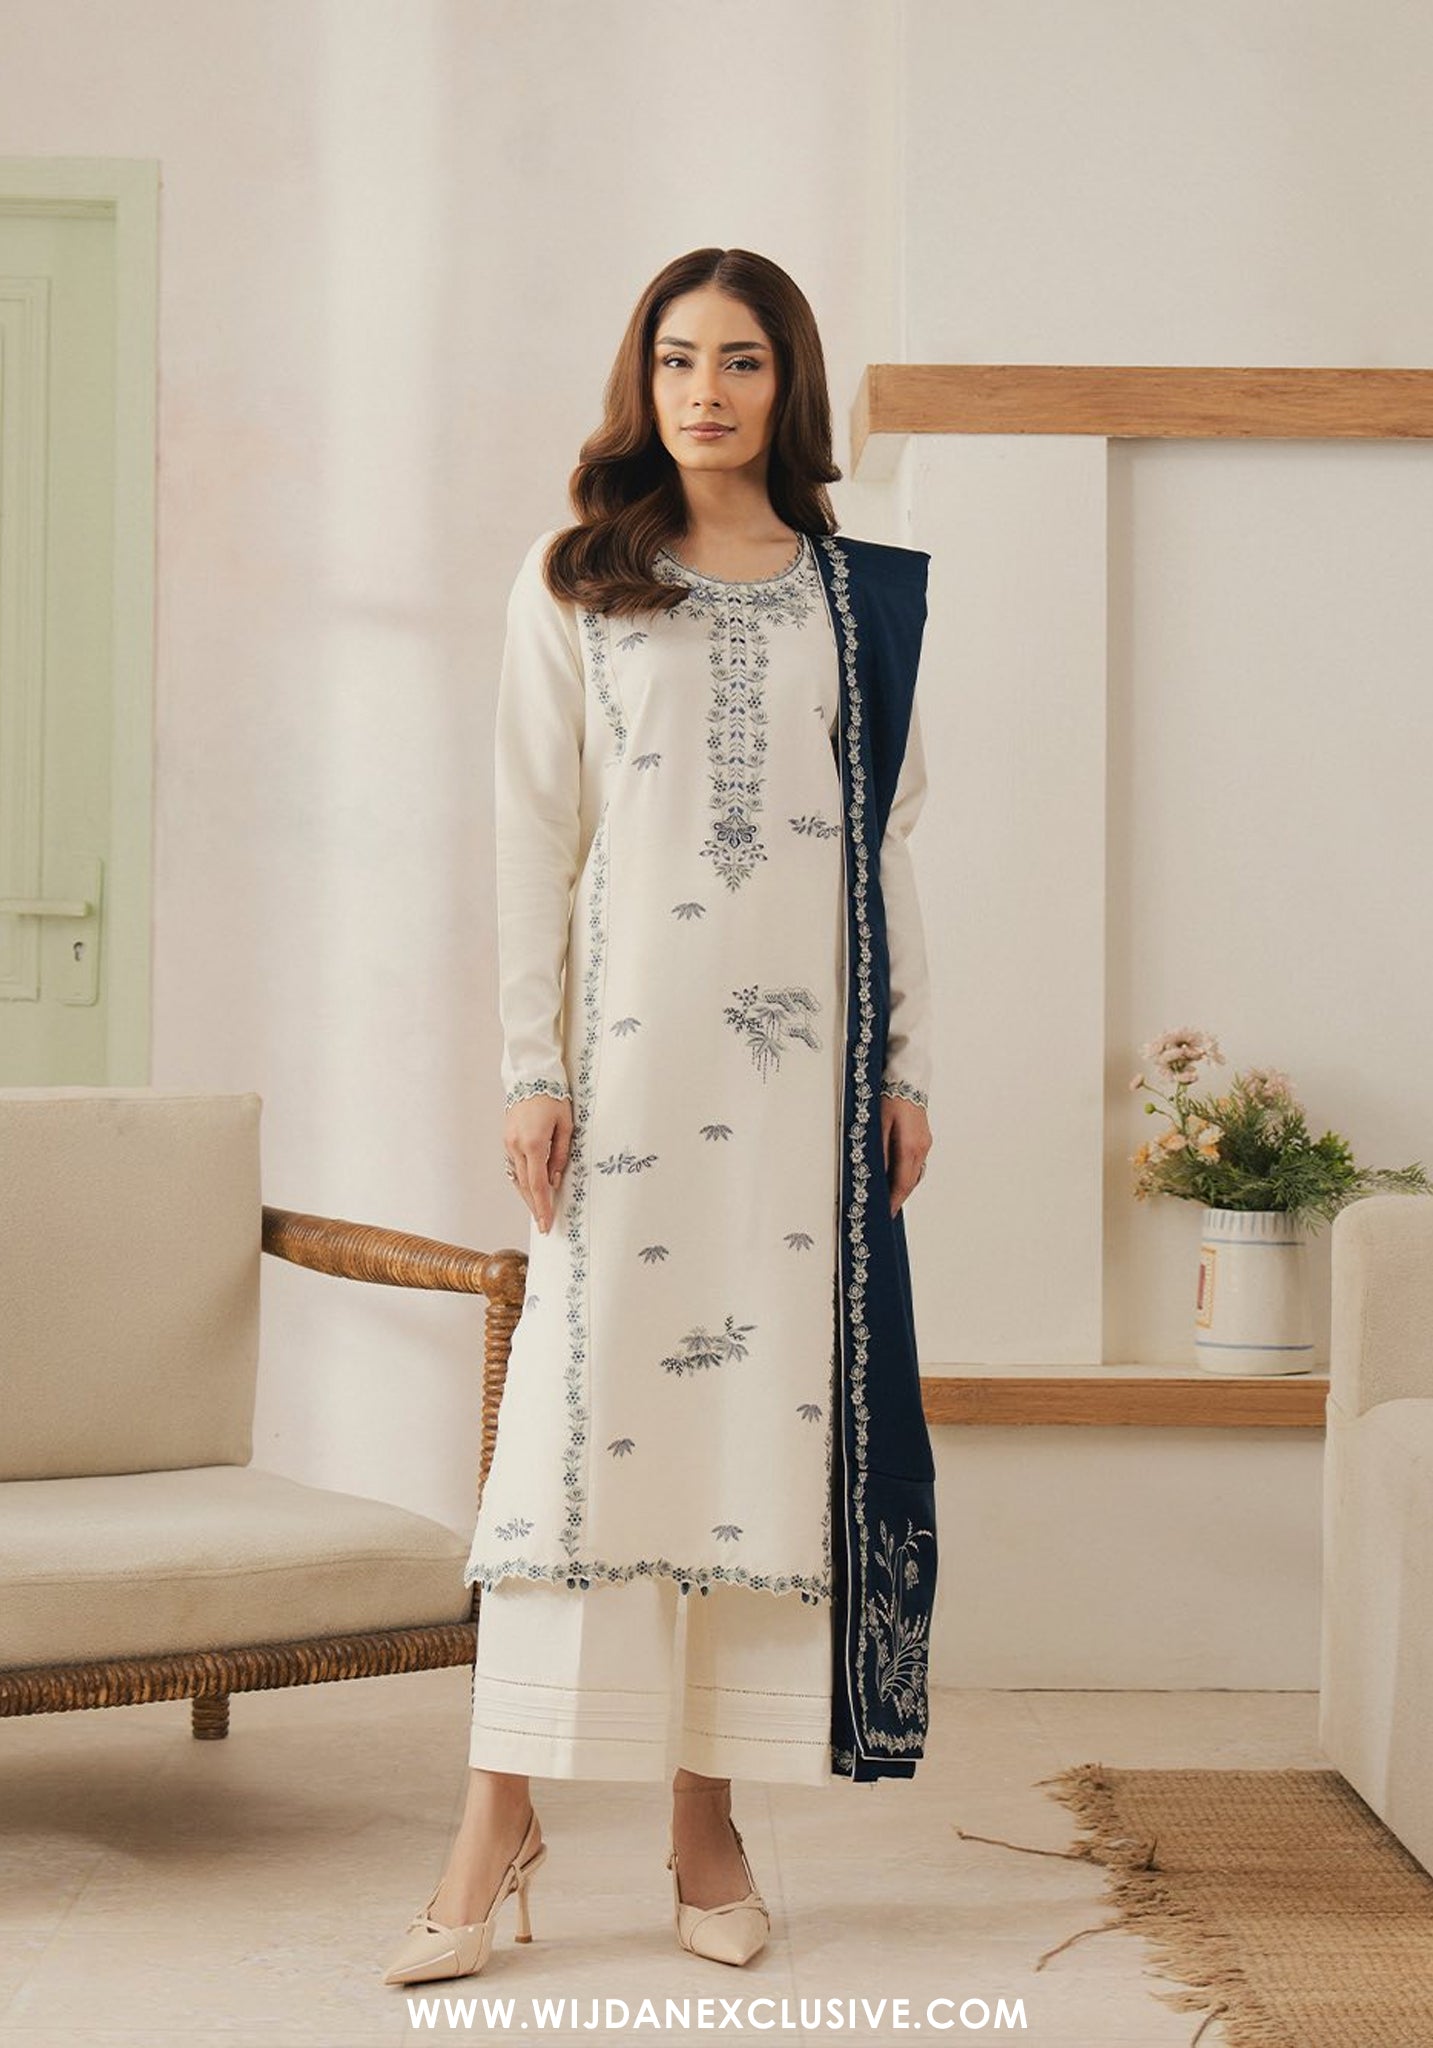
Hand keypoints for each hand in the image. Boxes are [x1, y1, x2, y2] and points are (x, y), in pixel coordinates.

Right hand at [504, 1094, 573, 1234]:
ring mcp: (508, 1143)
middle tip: (543, 1224)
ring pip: (517, 1177)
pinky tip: (530, 1189)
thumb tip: (554, 1179)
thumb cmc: (554, 1098)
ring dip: (527, 1195)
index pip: (538, 1184)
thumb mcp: (566, 1126)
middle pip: (525, 1185)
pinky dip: (522, 1180)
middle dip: (535, 1206)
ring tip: (538, 1210)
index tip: (546, 1223)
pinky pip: (514, 1166)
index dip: (542, 1206)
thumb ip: (560, 1154)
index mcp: (534, 1143)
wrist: (532, 1077)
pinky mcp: (507, 1140)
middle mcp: (517, 1146)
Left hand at [881, 1095, 930, 1216]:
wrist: (906, 1078)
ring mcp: (925, 1143)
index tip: (885, 1215)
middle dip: (897, 1198)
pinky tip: (896, 1174)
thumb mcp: (878, 1125)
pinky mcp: (924, 1138)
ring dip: (902, 1186)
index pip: (902, 1184)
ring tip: (887, 1196)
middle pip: (910, 1182)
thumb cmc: (889, 1097)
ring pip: (915, 1173)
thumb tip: (877, 1176)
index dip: (894, 1202)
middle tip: (883, 1211)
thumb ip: (879, 1152)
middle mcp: (921, 1148)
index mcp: (910, 1147)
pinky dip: (907, 1173)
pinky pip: (916, 1163)